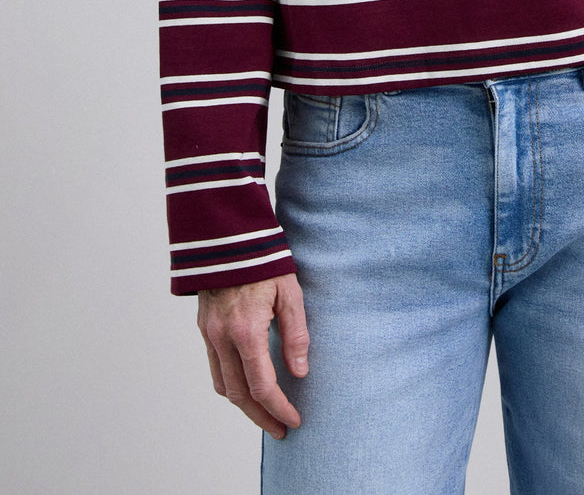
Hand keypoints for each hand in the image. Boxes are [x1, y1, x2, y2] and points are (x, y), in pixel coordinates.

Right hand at [197, 273, 308, 438]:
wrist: (228, 236)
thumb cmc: (265, 261)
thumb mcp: (290, 293)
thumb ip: (296, 335)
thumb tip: (299, 372)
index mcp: (246, 330)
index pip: (262, 386)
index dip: (279, 408)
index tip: (294, 421)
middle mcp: (222, 337)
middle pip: (239, 395)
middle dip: (261, 417)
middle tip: (281, 429)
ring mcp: (209, 334)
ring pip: (222, 385)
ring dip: (244, 405)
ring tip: (265, 413)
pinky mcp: (204, 328)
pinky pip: (215, 367)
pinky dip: (230, 384)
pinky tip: (247, 385)